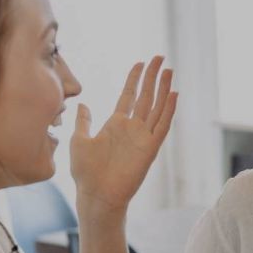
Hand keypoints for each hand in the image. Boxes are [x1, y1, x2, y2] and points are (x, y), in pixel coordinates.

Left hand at [70, 56, 177, 215]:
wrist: (97, 194)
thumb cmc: (86, 172)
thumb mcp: (79, 140)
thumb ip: (83, 121)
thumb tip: (83, 105)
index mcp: (116, 124)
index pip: (129, 96)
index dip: (135, 79)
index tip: (141, 63)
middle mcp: (132, 129)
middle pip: (147, 97)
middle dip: (153, 77)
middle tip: (161, 58)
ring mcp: (143, 138)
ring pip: (157, 107)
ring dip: (163, 89)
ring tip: (169, 71)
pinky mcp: (150, 148)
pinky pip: (162, 126)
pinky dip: (168, 110)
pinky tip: (173, 95)